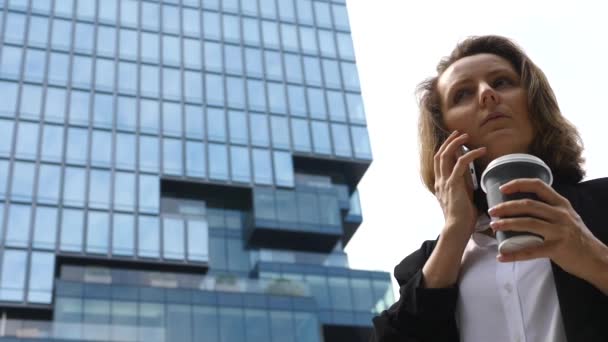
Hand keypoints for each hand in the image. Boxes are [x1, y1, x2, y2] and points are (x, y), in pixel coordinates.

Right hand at [433, 131, 486, 234]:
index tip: (455, 141)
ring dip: (456, 143)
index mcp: (441, 184)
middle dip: (449, 142)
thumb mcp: (463, 197)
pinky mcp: (453, 184)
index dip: (446, 149)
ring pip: (446, 155)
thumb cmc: (463, 218)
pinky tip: (480, 150)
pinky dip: (470, 154)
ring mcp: (445, 182)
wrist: (457, 229)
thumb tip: (472, 175)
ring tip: (466, 137)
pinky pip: (461, 164)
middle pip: (440, 155)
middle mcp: (440, 181)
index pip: (440, 162)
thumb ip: (464, 185)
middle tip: (458, 133)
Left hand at [488, 178, 607, 290]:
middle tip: (492, 211)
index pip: (538, 186)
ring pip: (527, 223)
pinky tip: (501, 256)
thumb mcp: (568, 217)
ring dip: (506, 224)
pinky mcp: (557, 249)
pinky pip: (531, 251)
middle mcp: (561, 214)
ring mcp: (560, 231)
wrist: (596, 259)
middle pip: (528, 205)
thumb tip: (520, 207)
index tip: (502, 188)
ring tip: (493, 226)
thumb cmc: (577, 238)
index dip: (518, 184)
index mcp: (562, 204)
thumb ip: (549, 210)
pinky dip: (514, 254)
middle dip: (506, 207)